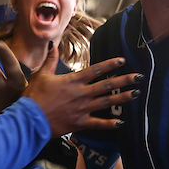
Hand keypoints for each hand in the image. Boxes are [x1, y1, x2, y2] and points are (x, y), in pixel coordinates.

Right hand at [23, 44, 137, 136]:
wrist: (30, 119)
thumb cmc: (34, 97)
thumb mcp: (42, 75)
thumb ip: (51, 60)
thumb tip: (53, 44)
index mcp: (74, 81)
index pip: (96, 70)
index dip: (110, 64)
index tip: (122, 60)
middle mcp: (82, 93)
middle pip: (107, 85)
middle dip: (124, 80)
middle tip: (139, 77)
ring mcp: (83, 109)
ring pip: (107, 102)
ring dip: (122, 98)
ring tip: (136, 93)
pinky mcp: (80, 123)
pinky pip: (99, 124)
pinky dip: (110, 124)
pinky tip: (121, 122)